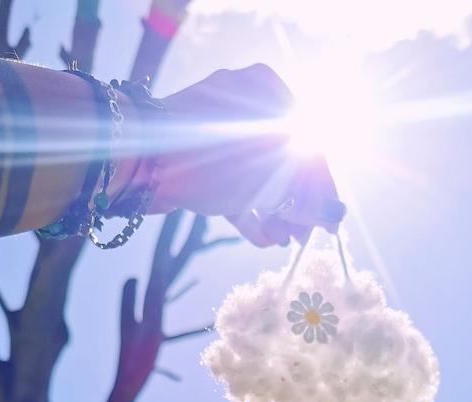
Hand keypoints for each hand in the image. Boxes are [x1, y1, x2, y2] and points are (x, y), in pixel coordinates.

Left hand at [148, 64, 344, 244]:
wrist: (137, 162)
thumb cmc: (209, 163)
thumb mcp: (265, 185)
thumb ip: (303, 199)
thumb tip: (334, 216)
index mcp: (267, 91)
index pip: (310, 145)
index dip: (321, 191)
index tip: (329, 225)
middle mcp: (245, 103)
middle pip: (284, 161)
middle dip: (294, 206)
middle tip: (301, 239)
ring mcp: (219, 130)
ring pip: (258, 174)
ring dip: (272, 211)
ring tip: (280, 241)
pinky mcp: (199, 155)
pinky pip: (232, 181)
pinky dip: (246, 208)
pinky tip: (261, 239)